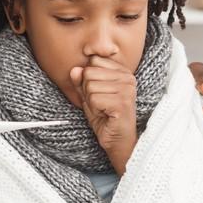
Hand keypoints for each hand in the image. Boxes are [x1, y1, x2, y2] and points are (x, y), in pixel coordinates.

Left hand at [70, 56, 137, 174]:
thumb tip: (74, 69)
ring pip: (90, 85)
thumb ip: (81, 81)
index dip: (89, 79)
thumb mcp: (89, 95)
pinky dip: (94, 109)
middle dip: (88, 91)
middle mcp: (128, 77)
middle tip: (100, 104)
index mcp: (122, 71)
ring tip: (103, 109)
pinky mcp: (122, 102)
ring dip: (91, 101)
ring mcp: (127, 89)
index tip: (100, 93)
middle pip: (89, 72)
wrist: (117, 140)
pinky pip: (93, 98)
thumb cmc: (105, 117)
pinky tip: (105, 115)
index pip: (93, 61)